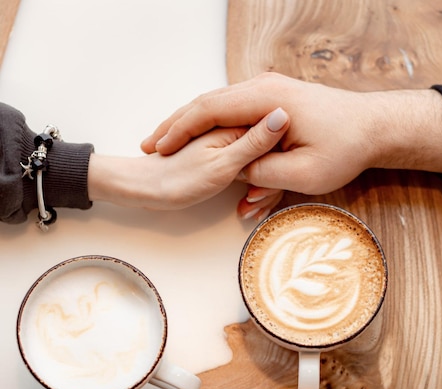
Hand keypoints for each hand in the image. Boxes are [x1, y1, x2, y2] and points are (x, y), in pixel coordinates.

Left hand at [88, 107, 288, 211]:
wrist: (146, 189)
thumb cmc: (179, 180)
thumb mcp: (223, 164)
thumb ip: (254, 142)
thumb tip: (283, 114)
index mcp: (236, 124)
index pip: (276, 134)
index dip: (280, 163)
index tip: (274, 187)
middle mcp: (234, 128)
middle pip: (270, 153)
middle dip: (267, 184)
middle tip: (253, 205)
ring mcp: (228, 142)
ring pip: (260, 165)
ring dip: (258, 191)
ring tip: (246, 209)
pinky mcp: (222, 155)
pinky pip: (247, 171)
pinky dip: (249, 189)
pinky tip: (245, 204)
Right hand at [141, 72, 441, 217]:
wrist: (373, 127)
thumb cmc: (345, 148)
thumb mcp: (303, 172)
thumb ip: (261, 171)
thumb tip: (232, 172)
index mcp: (266, 100)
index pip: (208, 109)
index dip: (178, 130)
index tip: (158, 149)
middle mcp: (262, 88)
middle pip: (206, 103)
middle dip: (176, 126)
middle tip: (152, 147)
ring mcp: (267, 92)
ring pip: (217, 107)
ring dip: (192, 127)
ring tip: (168, 145)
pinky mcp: (272, 101)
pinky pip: (233, 112)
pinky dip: (213, 128)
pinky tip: (200, 143)